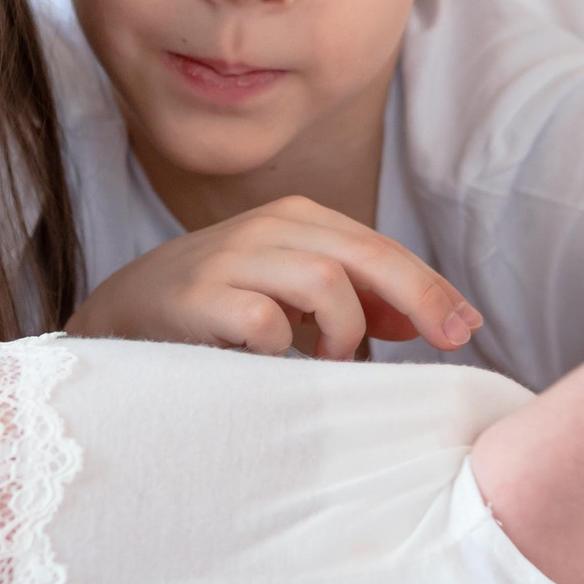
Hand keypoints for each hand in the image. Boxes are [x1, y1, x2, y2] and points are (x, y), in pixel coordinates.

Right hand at [67, 195, 480, 359]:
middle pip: (365, 255)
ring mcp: (230, 258)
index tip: (466, 328)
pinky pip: (265, 322)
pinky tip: (271, 364)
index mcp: (298, 219)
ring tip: (329, 362)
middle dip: (418, 298)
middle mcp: (268, 227)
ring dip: (342, 331)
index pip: (381, 248)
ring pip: (324, 281)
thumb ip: (356, 300)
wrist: (118, 319)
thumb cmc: (219, 310)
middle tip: (448, 342)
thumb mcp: (292, 295)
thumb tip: (435, 318)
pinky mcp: (197, 298)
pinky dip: (283, 349)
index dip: (430, 288)